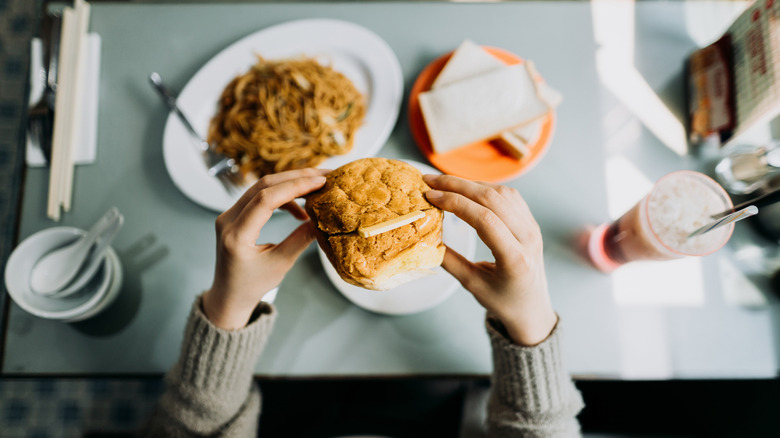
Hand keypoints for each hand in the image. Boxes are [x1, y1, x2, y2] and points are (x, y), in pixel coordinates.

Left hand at [202, 168, 328, 329]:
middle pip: (263, 186)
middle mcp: (227, 220)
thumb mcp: (281, 264)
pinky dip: (281, 196)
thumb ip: (301, 239)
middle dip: (295, 178)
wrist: (229, 294)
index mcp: (236, 236)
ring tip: (316, 189)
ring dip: (290, 184)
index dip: (294, 187)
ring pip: (261, 187)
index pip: (265, 199)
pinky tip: (299, 208)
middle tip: (324, 176)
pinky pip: (259, 196)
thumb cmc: (253, 284)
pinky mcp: (234, 214)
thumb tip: (323, 218)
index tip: (320, 182)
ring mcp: (228, 215)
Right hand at [423, 174, 556, 345]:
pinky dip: (484, 188)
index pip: (484, 219)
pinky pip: (508, 196)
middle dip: (457, 185)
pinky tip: (465, 189)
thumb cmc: (503, 301)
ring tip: (443, 183)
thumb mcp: (472, 285)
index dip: (455, 202)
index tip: (430, 196)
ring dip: (470, 183)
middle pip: (492, 199)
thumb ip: (449, 260)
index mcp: (515, 258)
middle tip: (429, 181)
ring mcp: (532, 227)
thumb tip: (424, 236)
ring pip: (500, 193)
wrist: (532, 308)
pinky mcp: (531, 221)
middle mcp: (528, 238)